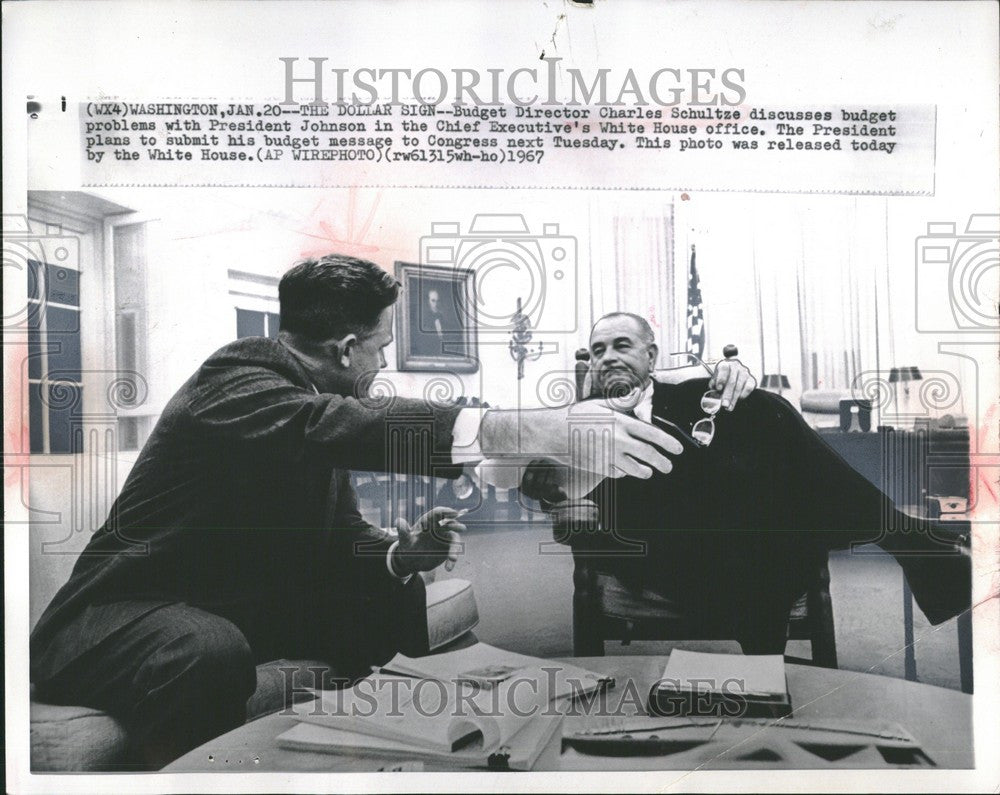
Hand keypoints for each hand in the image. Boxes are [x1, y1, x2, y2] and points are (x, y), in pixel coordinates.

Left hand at [390, 507, 465, 576]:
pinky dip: (452, 560)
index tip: (454, 513)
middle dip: (456, 526)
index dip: (446, 512)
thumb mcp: (405, 541)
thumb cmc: (408, 547)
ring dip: (455, 547)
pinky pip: (453, 552)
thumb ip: (403, 531)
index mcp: (428, 522)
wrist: (412, 561)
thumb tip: (398, 520)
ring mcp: (445, 538)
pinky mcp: (448, 549)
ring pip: (454, 539)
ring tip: (453, 558)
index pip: (438, 513)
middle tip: (462, 528)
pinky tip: (448, 568)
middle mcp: (439, 528)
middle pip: (450, 524)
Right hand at [481, 404, 682, 479]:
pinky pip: (620, 474)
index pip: (653, 434)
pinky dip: (624, 473)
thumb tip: (640, 393)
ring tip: (648, 471)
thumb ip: (623, 402)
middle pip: (650, 455)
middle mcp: (619, 440)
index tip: (678, 450)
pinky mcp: (601, 468)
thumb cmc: (575, 416)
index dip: (668, 443)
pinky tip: (623, 469)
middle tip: (668, 466)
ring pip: (638, 470)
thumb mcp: (600, 404)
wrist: (553, 433)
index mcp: (622, 423)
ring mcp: (610, 456)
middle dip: (663, 463)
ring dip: (646, 471)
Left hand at [710, 358, 755, 410]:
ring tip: (729, 407)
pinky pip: (748, 388)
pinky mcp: (752, 379)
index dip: (721, 379)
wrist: (736, 370)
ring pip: (739, 387)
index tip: (718, 388)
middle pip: (732, 382)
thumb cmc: (723, 376)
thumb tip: (714, 392)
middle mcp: (736, 367)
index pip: (724, 370)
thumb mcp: (716, 378)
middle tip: (724, 404)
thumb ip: (713, 384)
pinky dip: (743, 395)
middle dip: (727, 395)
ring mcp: (745, 373)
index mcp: (725, 365)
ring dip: (734, 399)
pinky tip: (738, 400)